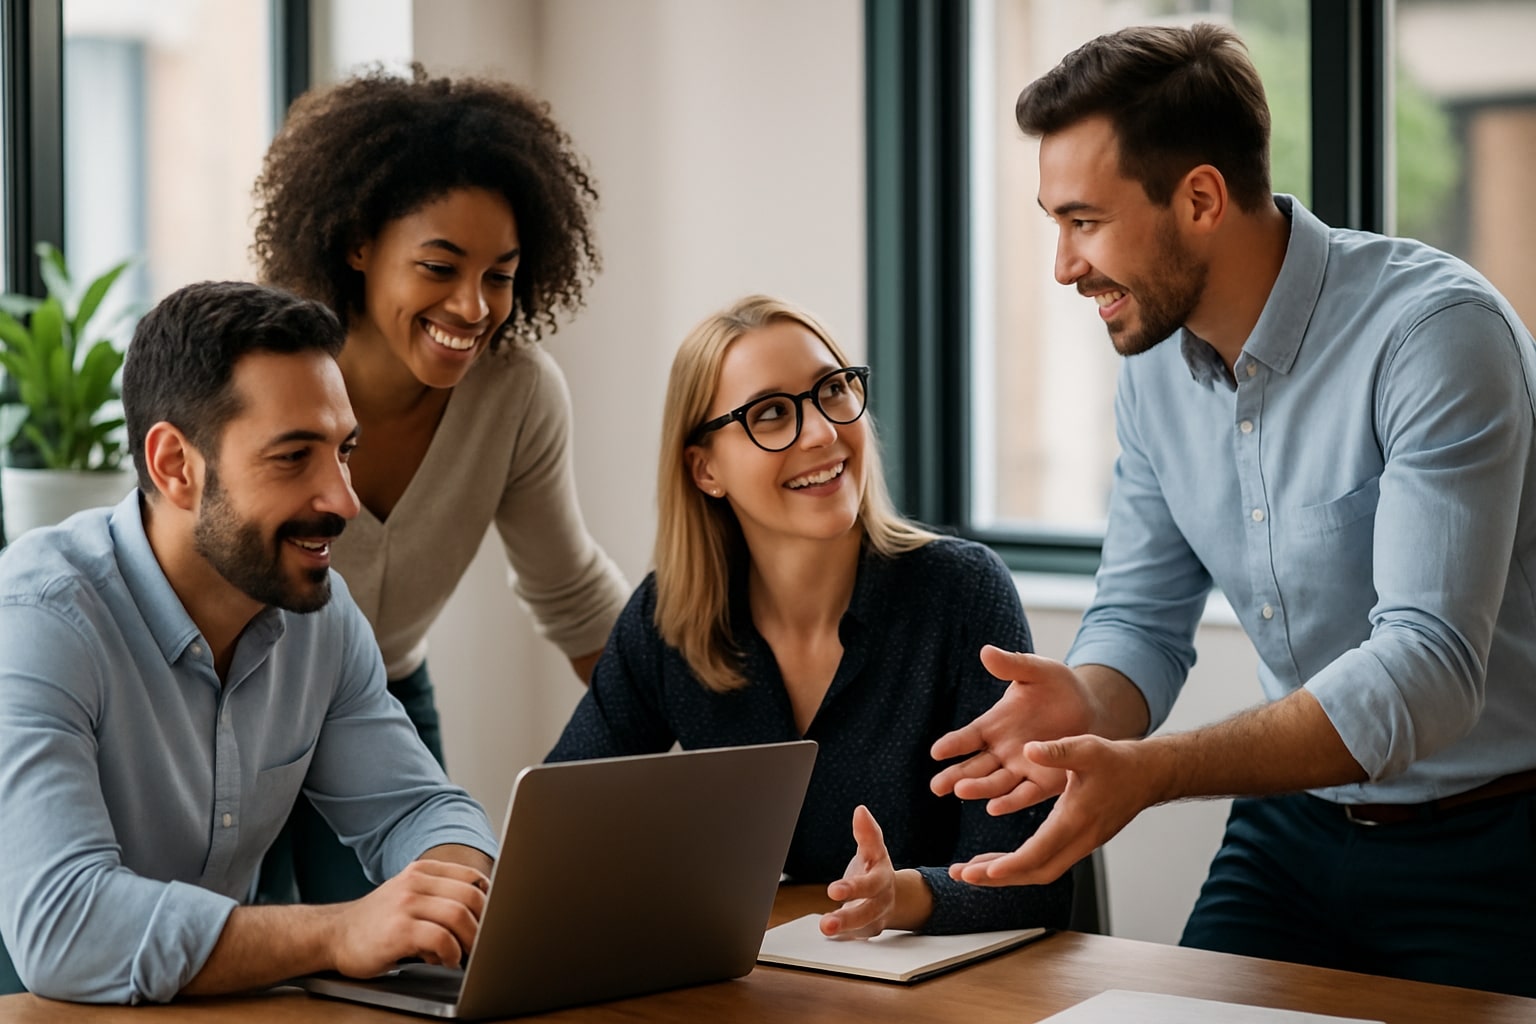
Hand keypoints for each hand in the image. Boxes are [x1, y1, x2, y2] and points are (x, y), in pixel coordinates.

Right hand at [330, 859, 490, 976]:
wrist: (334, 935)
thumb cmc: (378, 921)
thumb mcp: (409, 896)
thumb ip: (440, 897)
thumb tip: (483, 914)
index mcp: (422, 871)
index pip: (472, 877)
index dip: (488, 901)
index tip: (490, 920)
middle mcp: (414, 882)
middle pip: (471, 894)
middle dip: (484, 922)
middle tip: (481, 942)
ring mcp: (405, 904)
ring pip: (459, 914)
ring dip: (470, 939)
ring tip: (463, 954)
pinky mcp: (398, 930)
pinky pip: (441, 938)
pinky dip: (452, 952)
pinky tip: (447, 960)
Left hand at [819, 806, 896, 938]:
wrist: (892, 893)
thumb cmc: (876, 869)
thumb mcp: (874, 850)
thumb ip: (867, 832)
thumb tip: (860, 811)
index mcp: (883, 878)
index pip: (870, 884)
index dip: (853, 888)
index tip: (832, 891)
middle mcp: (881, 900)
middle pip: (867, 911)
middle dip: (848, 917)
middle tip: (826, 922)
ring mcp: (875, 918)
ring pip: (862, 927)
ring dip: (843, 929)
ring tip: (824, 927)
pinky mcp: (867, 931)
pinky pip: (858, 938)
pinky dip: (845, 939)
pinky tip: (830, 938)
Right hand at [930, 647, 1097, 813]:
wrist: (1092, 709)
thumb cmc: (1058, 687)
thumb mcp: (1036, 671)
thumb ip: (1012, 665)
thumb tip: (986, 651)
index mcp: (993, 725)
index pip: (967, 737)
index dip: (953, 744)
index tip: (937, 752)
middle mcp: (1001, 751)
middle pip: (974, 766)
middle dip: (955, 776)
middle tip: (937, 787)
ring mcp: (1020, 768)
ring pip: (994, 782)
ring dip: (979, 788)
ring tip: (961, 792)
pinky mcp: (1042, 782)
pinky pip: (1024, 794)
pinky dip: (1010, 801)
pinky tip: (994, 808)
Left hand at [950, 734, 1156, 886]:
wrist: (1146, 775)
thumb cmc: (1117, 761)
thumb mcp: (1087, 748)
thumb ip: (1058, 750)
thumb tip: (1028, 749)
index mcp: (1075, 819)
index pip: (1039, 852)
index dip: (1010, 865)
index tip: (983, 873)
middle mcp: (1078, 839)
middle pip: (1035, 872)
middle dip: (997, 878)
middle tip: (961, 876)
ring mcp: (1080, 844)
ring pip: (1040, 871)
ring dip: (1006, 875)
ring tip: (971, 872)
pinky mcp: (1078, 842)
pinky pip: (1045, 862)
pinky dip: (1019, 866)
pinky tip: (997, 861)